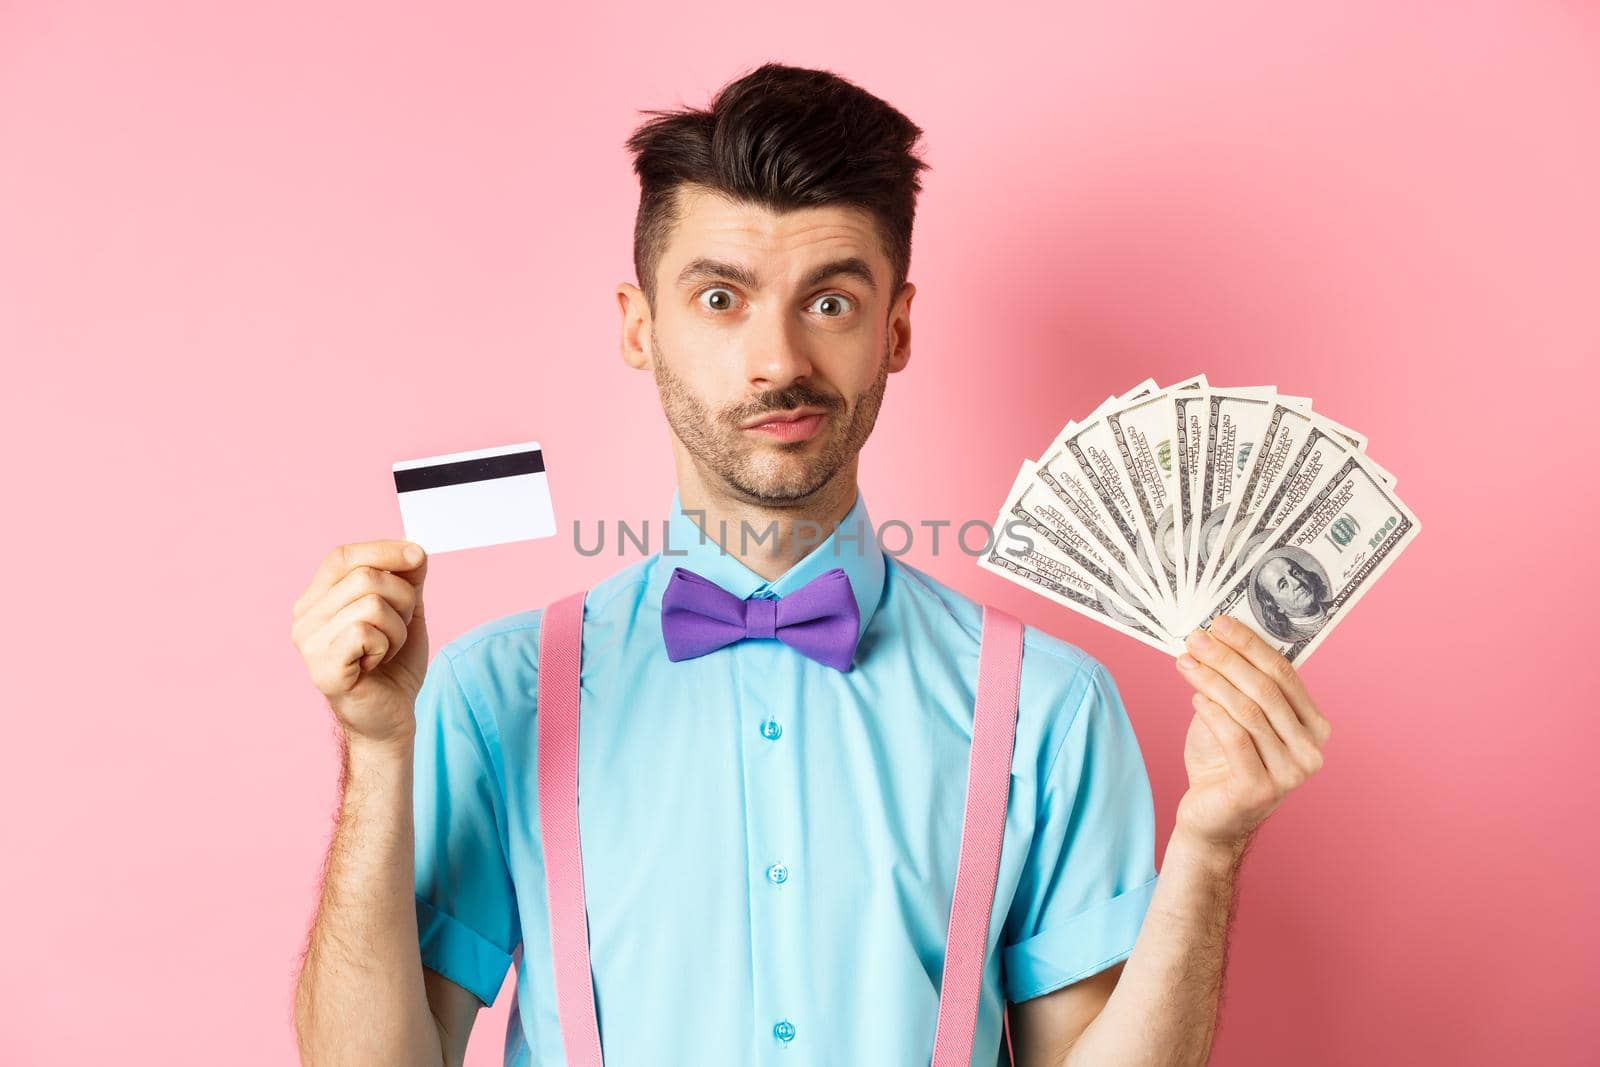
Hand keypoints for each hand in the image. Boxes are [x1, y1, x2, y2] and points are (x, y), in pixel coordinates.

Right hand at [290, 540, 429, 747]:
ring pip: (371, 603)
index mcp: (317, 599)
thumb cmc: (394, 665)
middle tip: (398, 630)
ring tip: (386, 650)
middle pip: (365, 576)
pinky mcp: (322, 668)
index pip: (343, 556)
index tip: (417, 555)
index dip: (382, 549)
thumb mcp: (406, 612)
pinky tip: (376, 664)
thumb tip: (413, 549)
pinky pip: (366, 632)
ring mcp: (308, 644)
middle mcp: (304, 618)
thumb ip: (407, 579)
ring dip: (397, 628)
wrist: (392, 717)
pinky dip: (387, 646)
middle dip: (401, 600)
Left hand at [1172, 614, 1330, 850]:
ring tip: (1187, 663)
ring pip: (1249, 712)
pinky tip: (1195, 697)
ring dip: (1213, 681)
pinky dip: (1213, 713)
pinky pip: (1236, 738)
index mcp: (1313, 727)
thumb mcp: (1233, 716)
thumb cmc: (1223, 762)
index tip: (1220, 623)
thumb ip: (1236, 684)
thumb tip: (1215, 637)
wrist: (1211, 818)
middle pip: (1267, 690)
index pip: (1285, 675)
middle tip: (1197, 639)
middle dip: (1228, 659)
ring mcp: (1289, 774)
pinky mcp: (1260, 790)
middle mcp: (1310, 751)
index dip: (1251, 646)